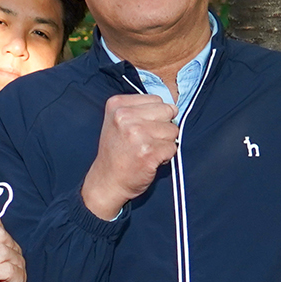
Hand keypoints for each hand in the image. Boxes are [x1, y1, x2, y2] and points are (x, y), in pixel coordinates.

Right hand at [81, 94, 178, 219]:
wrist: (107, 181)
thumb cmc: (117, 152)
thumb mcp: (117, 121)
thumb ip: (140, 110)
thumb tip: (173, 109)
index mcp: (117, 105)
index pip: (157, 100)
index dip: (155, 116)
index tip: (140, 128)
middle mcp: (125, 117)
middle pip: (168, 112)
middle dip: (163, 127)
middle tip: (146, 140)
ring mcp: (137, 134)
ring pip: (173, 130)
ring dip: (165, 143)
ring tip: (147, 150)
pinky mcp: (148, 152)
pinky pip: (173, 148)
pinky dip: (166, 156)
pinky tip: (150, 160)